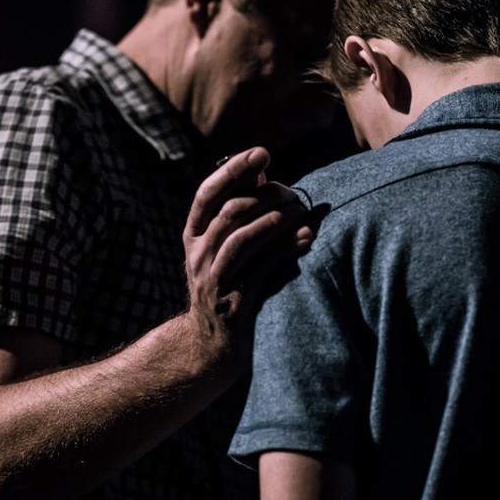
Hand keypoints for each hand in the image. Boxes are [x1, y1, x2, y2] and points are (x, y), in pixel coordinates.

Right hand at [183, 147, 315, 341]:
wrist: (213, 347)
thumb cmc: (230, 284)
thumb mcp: (226, 247)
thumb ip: (240, 210)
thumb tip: (261, 172)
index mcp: (194, 235)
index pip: (207, 193)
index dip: (233, 169)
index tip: (262, 152)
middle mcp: (198, 255)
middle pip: (230, 212)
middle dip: (266, 196)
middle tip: (293, 193)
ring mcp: (213, 280)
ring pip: (242, 238)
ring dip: (276, 220)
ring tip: (301, 212)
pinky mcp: (234, 303)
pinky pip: (260, 269)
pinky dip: (284, 250)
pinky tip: (306, 238)